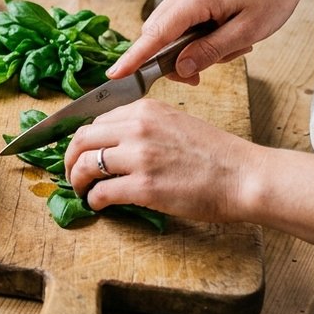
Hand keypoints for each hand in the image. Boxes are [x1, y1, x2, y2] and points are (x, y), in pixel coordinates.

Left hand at [63, 99, 262, 221]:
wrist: (245, 176)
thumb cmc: (216, 154)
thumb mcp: (175, 123)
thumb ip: (143, 126)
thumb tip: (113, 144)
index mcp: (144, 109)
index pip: (95, 120)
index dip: (82, 140)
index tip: (78, 153)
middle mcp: (137, 127)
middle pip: (82, 139)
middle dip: (69, 159)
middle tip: (70, 174)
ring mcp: (139, 156)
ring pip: (85, 164)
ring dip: (76, 180)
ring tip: (81, 190)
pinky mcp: (144, 186)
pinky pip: (102, 192)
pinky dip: (94, 200)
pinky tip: (98, 204)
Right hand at [105, 0, 313, 84]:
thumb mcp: (248, 30)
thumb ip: (210, 51)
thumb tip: (180, 69)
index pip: (154, 34)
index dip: (134, 57)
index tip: (115, 74)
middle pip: (157, 33)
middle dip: (171, 60)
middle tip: (200, 77)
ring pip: (171, 29)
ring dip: (191, 48)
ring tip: (231, 47)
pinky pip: (183, 20)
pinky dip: (197, 35)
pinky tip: (226, 36)